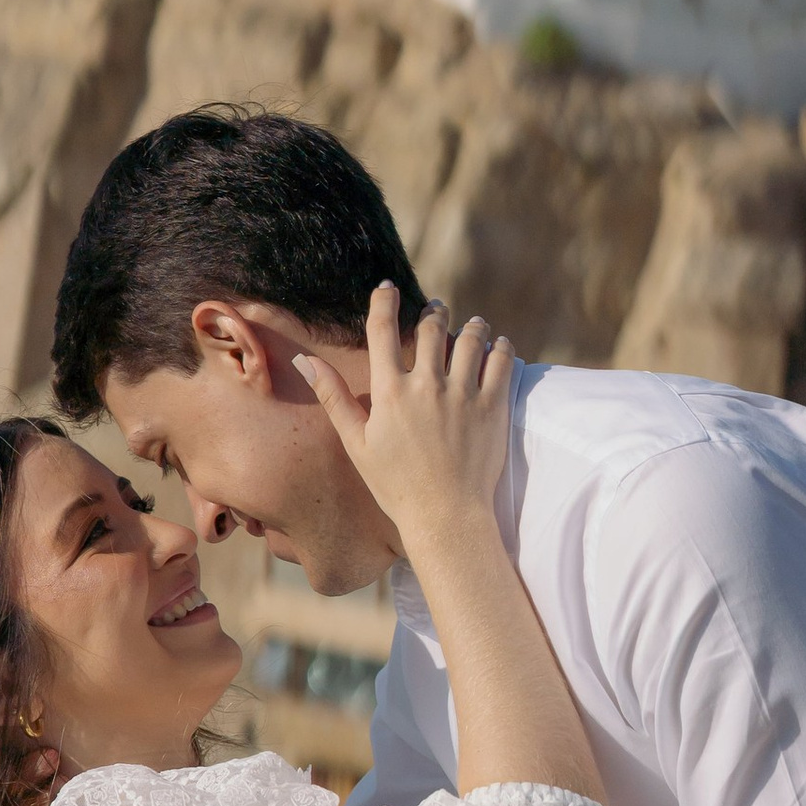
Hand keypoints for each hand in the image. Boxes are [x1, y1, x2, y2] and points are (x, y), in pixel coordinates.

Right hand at [296, 287, 513, 559]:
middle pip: (431, 326)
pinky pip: (500, 361)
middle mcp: (427, 385)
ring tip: (471, 324)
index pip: (383, 330)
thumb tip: (304, 361)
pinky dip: (500, 347)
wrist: (445, 517)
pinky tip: (497, 346)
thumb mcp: (356, 442)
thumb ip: (333, 396)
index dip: (383, 302)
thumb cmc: (395, 485)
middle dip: (432, 311)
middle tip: (434, 309)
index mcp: (390, 392)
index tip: (387, 288)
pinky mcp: (493, 406)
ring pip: (470, 338)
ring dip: (470, 325)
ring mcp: (463, 394)